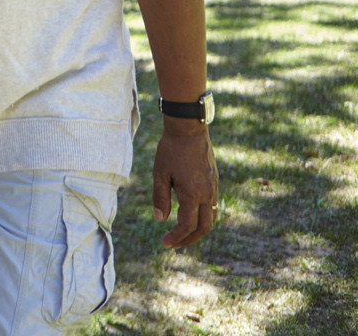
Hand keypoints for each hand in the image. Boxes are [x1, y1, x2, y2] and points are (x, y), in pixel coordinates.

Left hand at [152, 119, 218, 247]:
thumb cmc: (170, 149)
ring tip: (182, 233)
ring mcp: (213, 188)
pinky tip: (190, 215)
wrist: (189, 129)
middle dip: (188, 239)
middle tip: (174, 244)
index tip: (165, 244)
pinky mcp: (214, 182)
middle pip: (204, 228)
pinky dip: (202, 216)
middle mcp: (207, 194)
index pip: (187, 226)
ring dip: (197, 230)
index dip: (176, 237)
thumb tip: (160, 220)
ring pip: (211, 218)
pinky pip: (212, 206)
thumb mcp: (160, 173)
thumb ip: (160, 198)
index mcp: (192, 194)